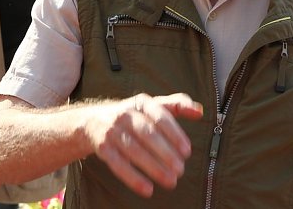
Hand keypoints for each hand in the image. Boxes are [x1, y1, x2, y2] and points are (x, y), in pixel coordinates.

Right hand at [86, 93, 202, 197]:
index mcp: (142, 102)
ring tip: (170, 181)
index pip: (160, 117)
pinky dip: (132, 178)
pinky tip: (148, 189)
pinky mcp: (102, 148)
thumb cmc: (133, 115)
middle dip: (165, 153)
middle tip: (180, 170)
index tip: (187, 151)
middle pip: (147, 134)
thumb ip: (177, 105)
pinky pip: (118, 165)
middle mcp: (125, 114)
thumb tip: (200, 111)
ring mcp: (112, 131)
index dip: (174, 134)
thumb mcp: (152, 106)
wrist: (92, 121)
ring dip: (153, 167)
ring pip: (134, 151)